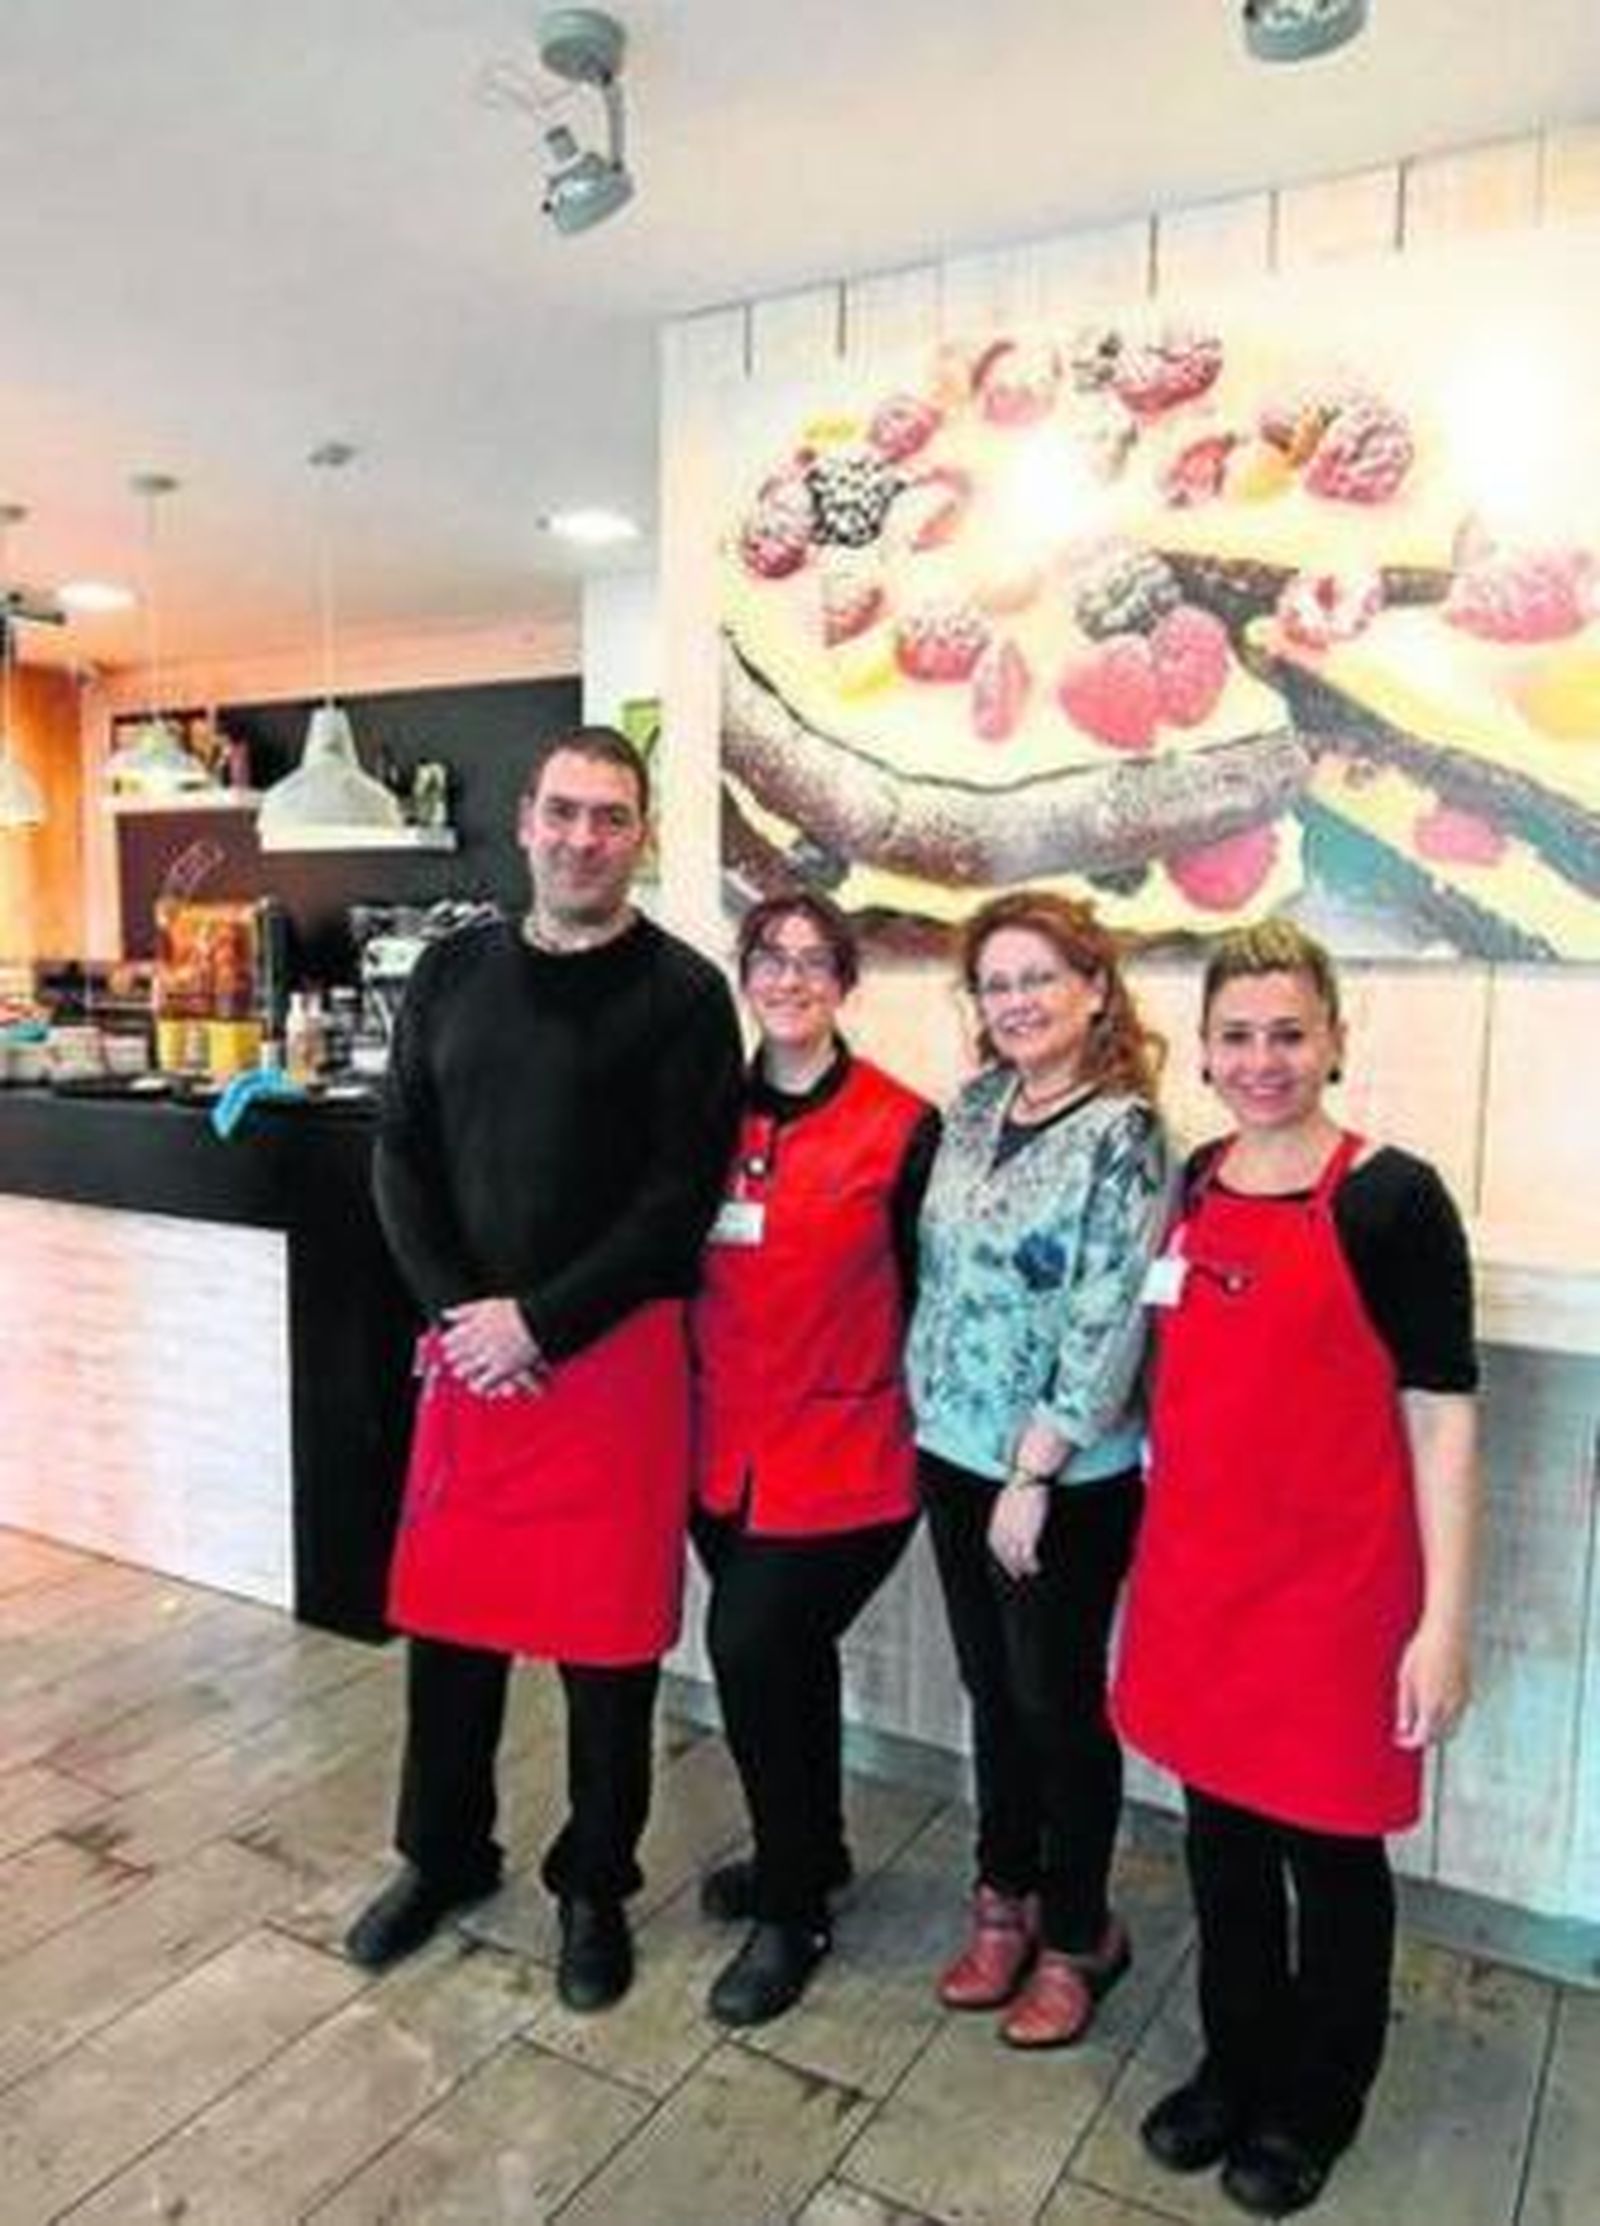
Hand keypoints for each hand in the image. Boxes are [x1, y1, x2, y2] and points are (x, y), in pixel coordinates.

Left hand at [440, 1298, 545, 1398]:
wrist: (536, 1321)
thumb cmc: (513, 1312)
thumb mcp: (486, 1306)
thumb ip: (464, 1311)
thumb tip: (445, 1314)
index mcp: (474, 1327)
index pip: (452, 1339)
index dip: (448, 1343)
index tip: (446, 1345)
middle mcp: (479, 1342)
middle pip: (457, 1355)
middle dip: (454, 1358)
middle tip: (451, 1360)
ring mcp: (490, 1357)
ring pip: (467, 1369)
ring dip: (463, 1371)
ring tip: (460, 1373)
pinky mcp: (502, 1369)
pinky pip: (484, 1382)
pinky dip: (479, 1385)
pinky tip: (476, 1385)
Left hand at [987, 1480, 1049, 1580]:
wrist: (1028, 1480)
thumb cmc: (1021, 1486)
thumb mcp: (1007, 1500)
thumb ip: (1005, 1513)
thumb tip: (1009, 1516)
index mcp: (996, 1521)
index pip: (995, 1544)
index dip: (1000, 1555)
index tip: (1006, 1562)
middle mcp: (1003, 1531)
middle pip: (1004, 1554)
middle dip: (1010, 1566)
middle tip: (1017, 1575)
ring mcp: (1015, 1534)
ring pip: (1016, 1558)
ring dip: (1023, 1568)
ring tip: (1030, 1572)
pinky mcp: (1028, 1535)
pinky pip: (1028, 1557)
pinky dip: (1031, 1565)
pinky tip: (1037, 1568)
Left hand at [1394, 1620, 1470, 1748]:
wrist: (1447, 1633)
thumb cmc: (1424, 1650)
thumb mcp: (1405, 1678)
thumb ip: (1405, 1706)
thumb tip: (1403, 1727)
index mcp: (1431, 1705)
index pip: (1423, 1738)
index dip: (1410, 1743)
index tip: (1401, 1740)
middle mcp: (1449, 1707)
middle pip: (1440, 1737)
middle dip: (1425, 1739)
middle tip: (1410, 1732)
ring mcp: (1462, 1701)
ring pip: (1452, 1729)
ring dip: (1438, 1731)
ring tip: (1421, 1721)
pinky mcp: (1468, 1693)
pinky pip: (1459, 1716)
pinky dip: (1447, 1719)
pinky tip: (1436, 1709)